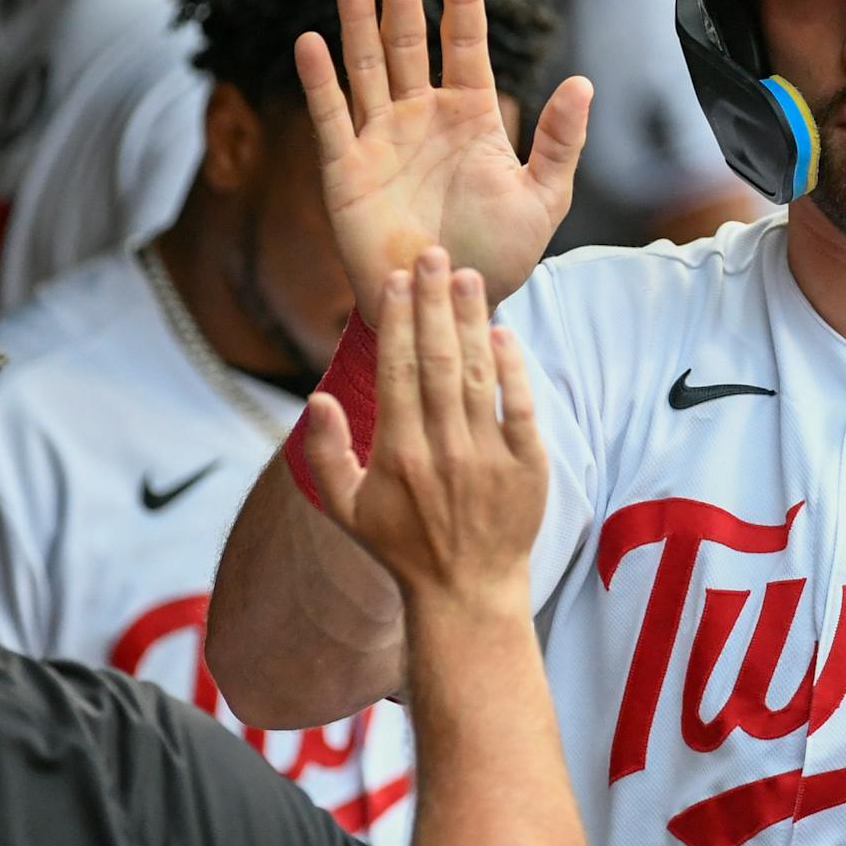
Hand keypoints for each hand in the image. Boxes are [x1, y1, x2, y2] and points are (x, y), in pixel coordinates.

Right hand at [297, 0, 591, 315]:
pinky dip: (320, 82)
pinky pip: (331, 118)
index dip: (462, 0)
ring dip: (357, 19)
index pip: (465, 44)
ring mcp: (381, 139)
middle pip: (407, 41)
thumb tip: (582, 82)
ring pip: (366, 65)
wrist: (447, 302)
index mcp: (470, 116)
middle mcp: (421, 117)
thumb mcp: (543, 199)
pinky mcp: (346, 170)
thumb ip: (561, 142)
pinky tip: (309, 41)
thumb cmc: (495, 257)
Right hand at [300, 247, 548, 612]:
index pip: (397, 371)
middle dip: (434, 303)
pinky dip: (513, 368)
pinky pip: (521, 406)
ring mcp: (489, 457)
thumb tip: (317, 396)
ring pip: (477, 375)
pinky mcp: (529, 466)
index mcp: (398, 454)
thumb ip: (325, 452)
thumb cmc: (401, 547)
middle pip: (438, 361)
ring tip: (466, 277)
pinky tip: (502, 333)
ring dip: (471, 321)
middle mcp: (444, 451)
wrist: (467, 592)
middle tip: (433, 254)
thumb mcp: (346, 508)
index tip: (396, 278)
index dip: (398, 320)